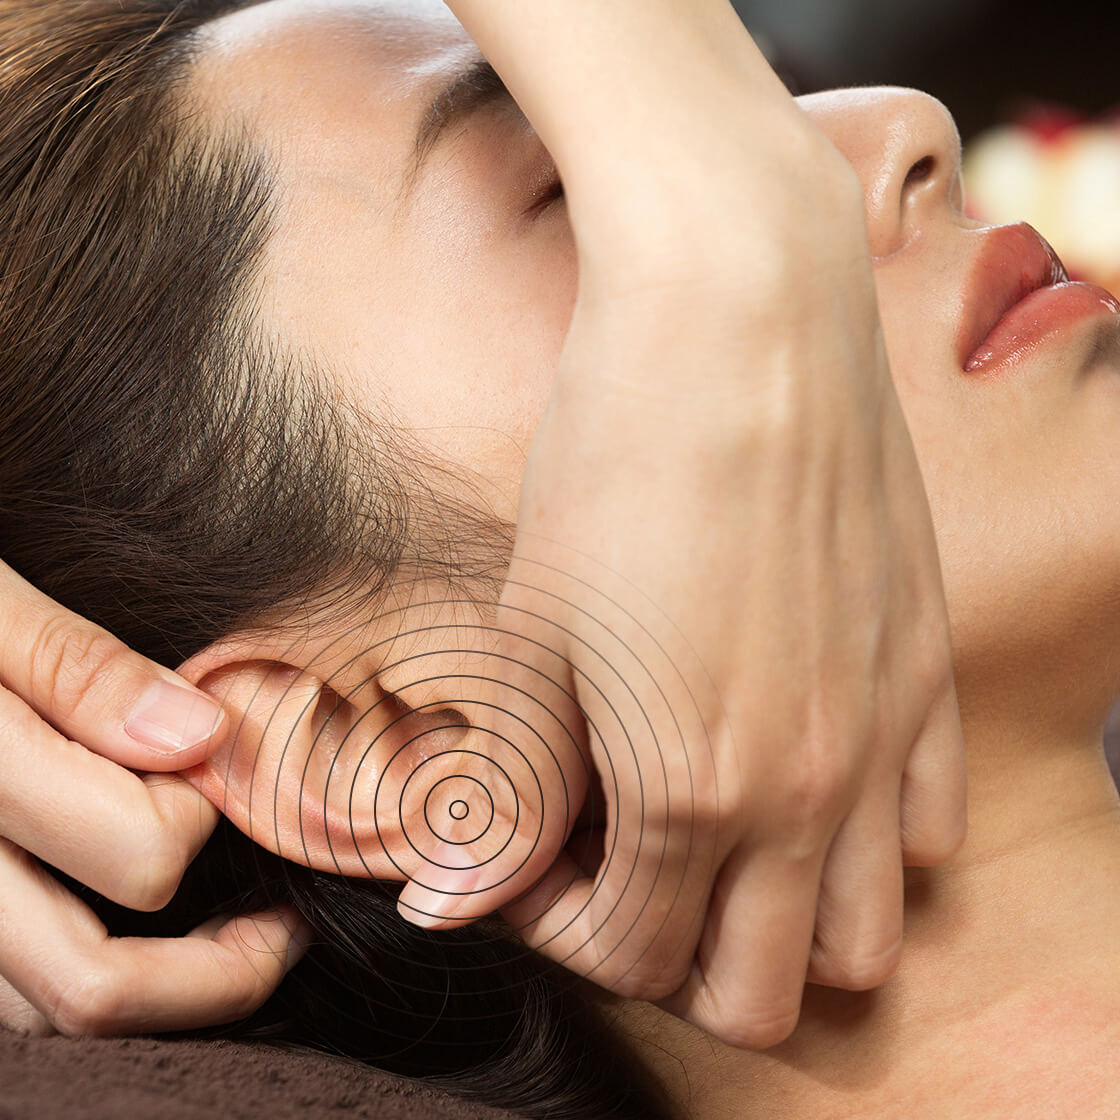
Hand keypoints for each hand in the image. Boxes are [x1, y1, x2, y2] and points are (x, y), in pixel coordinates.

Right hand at [0, 560, 308, 1036]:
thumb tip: (198, 737)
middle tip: (279, 926)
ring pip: (45, 1010)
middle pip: (92, 987)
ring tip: (225, 933)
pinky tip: (124, 922)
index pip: (142, 852)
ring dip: (156, 989)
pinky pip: (10, 993)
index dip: (206, 812)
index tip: (221, 765)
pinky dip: (86, 975)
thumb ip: (81, 668)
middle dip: (217, 968)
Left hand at [396, 0, 966, 1048]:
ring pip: (858, 942)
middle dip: (669, 957)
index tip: (524, 852)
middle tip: (607, 863)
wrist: (744, 315)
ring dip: (774, 922)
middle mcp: (809, 788)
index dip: (557, 924)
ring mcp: (885, 735)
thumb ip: (508, 791)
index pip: (632, 955)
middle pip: (761, 994)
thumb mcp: (534, 631)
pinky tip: (792, 770)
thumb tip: (448, 905)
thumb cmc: (617, 458)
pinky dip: (859, 844)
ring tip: (705, 835)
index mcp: (692, 787)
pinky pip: (928, 830)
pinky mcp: (927, 671)